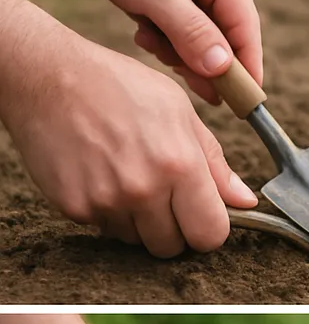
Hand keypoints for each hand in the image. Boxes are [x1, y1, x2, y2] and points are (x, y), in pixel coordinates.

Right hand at [0, 12, 257, 256]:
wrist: (46, 76)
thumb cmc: (121, 87)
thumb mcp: (180, 112)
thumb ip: (215, 163)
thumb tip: (245, 202)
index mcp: (180, 165)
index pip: (211, 235)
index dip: (210, 229)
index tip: (203, 215)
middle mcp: (144, 189)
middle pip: (174, 247)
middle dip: (176, 229)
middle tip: (166, 197)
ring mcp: (106, 202)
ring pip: (139, 241)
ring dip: (141, 221)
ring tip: (130, 178)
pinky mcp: (74, 207)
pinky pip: (106, 230)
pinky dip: (110, 213)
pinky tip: (103, 176)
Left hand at [75, 0, 262, 104]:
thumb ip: (191, 33)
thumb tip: (224, 70)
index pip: (245, 30)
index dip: (246, 69)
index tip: (244, 104)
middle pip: (226, 33)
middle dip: (201, 58)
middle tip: (174, 70)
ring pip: (204, 30)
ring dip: (177, 44)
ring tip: (146, 38)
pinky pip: (187, 18)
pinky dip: (168, 31)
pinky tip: (145, 27)